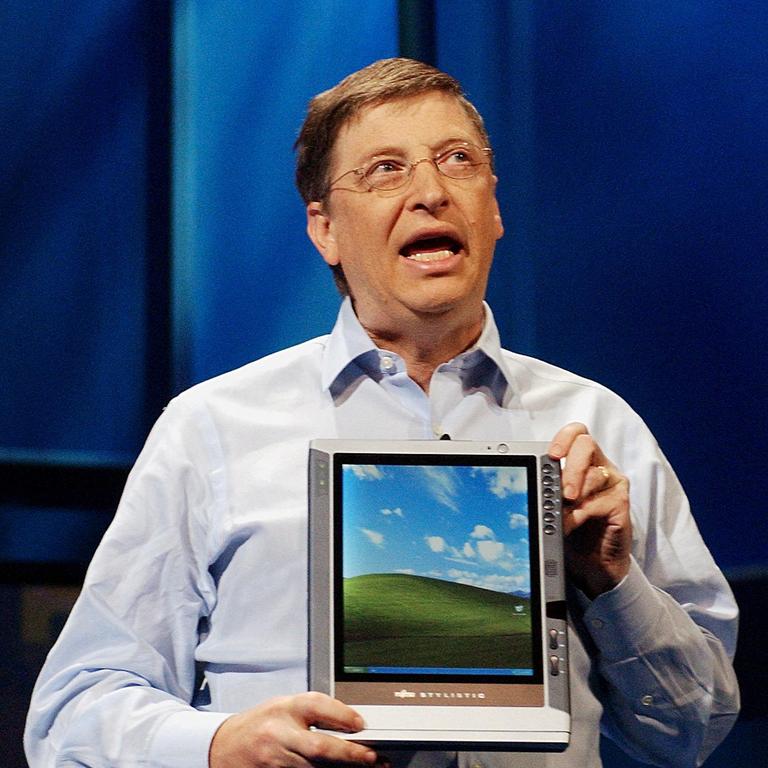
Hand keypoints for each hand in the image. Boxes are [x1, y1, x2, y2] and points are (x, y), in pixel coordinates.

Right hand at [209, 691, 377, 767]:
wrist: (224, 746)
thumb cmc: (261, 723)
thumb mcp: (285, 705)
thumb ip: (315, 711)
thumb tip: (352, 722)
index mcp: (285, 708)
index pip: (317, 706)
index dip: (343, 716)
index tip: (362, 724)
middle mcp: (279, 734)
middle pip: (319, 747)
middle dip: (349, 755)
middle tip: (373, 758)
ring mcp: (275, 761)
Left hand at [549, 423, 630, 597]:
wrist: (591, 561)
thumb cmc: (574, 528)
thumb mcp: (556, 504)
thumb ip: (549, 489)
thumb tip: (535, 482)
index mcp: (583, 460)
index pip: (577, 433)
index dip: (563, 438)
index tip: (551, 455)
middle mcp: (600, 466)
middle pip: (586, 444)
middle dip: (570, 467)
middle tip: (562, 492)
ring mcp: (613, 483)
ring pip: (593, 475)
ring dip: (572, 498)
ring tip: (560, 516)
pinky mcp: (622, 504)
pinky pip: (601, 501)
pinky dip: (581, 514)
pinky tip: (572, 524)